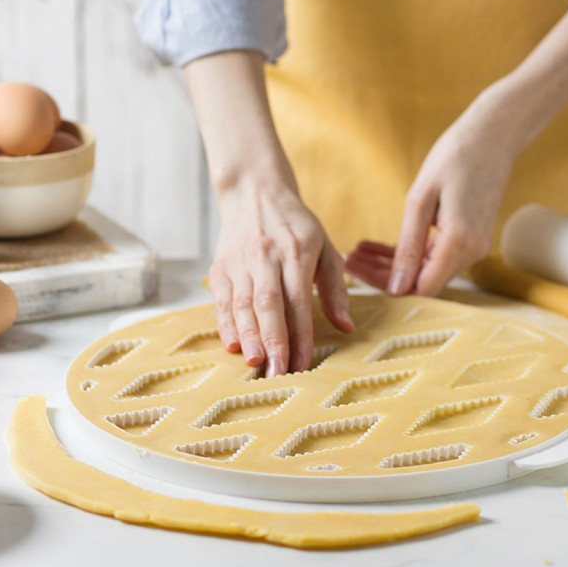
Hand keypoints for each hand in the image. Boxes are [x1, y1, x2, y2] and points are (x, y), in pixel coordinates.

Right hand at [210, 180, 353, 376]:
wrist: (254, 193)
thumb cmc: (295, 226)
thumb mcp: (325, 247)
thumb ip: (335, 288)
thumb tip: (347, 326)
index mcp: (297, 251)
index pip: (299, 300)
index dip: (301, 334)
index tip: (303, 363)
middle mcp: (266, 257)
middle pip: (269, 304)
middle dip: (273, 341)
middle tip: (278, 373)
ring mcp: (240, 262)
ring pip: (243, 304)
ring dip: (249, 336)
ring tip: (256, 363)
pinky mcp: (220, 268)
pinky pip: (222, 300)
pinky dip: (226, 324)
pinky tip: (233, 345)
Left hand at [345, 87, 515, 294]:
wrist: (492, 135)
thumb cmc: (455, 157)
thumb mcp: (420, 200)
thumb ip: (408, 247)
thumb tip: (396, 288)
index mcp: (460, 243)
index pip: (421, 288)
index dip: (387, 285)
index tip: (355, 270)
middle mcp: (472, 252)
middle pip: (421, 281)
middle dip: (382, 273)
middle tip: (349, 259)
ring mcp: (474, 247)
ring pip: (426, 270)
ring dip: (391, 263)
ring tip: (358, 251)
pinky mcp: (470, 239)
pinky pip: (435, 255)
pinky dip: (409, 252)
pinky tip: (378, 246)